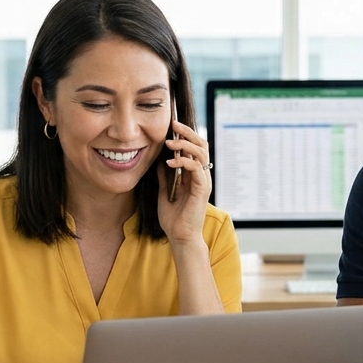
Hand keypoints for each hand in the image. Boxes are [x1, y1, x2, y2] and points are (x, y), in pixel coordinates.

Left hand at [156, 119, 212, 245]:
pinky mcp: (201, 189)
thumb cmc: (174, 219)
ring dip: (185, 144)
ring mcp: (203, 182)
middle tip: (174, 124)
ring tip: (169, 142)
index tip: (171, 126)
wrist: (180, 237)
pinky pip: (196, 169)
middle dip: (188, 132)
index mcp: (193, 175)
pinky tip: (170, 163)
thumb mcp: (164, 193)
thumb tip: (159, 162)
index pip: (194, 148)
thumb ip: (164, 177)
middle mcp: (201, 176)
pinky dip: (184, 162)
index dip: (185, 135)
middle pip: (201, 145)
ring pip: (201, 153)